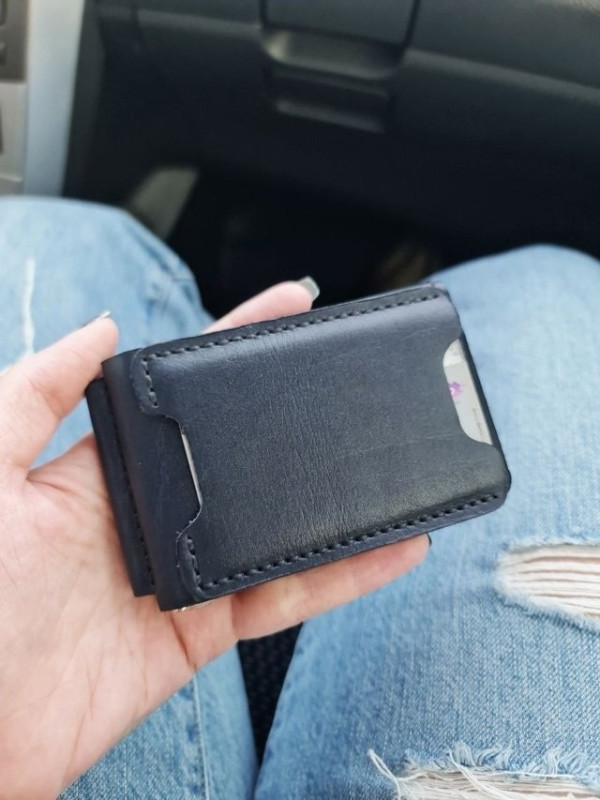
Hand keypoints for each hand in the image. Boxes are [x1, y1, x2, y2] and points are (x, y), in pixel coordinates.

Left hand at [0, 283, 428, 797]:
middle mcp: (151, 512)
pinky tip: (386, 550)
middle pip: (245, 453)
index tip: (292, 303)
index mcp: (104, 467)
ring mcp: (181, 571)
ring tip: (396, 467)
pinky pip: (281, 598)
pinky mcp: (199, 630)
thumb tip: (102, 327)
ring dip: (338, 500)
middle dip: (303, 418)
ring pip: (277, 526)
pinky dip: (340, 578)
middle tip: (362, 384)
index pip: (184, 392)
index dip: (237, 340)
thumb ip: (34, 393)